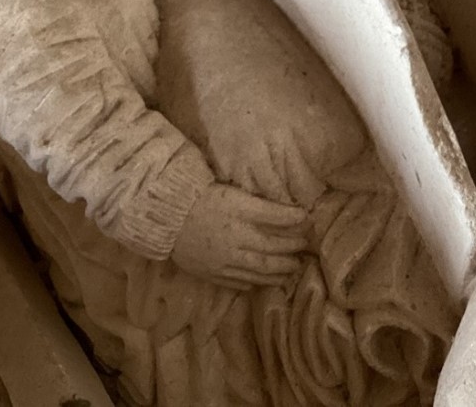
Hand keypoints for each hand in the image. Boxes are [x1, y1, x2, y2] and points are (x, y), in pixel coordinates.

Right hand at [171, 184, 309, 289]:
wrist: (167, 218)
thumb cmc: (203, 199)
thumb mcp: (235, 194)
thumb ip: (262, 205)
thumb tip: (291, 212)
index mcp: (240, 215)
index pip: (276, 219)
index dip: (295, 220)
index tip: (308, 220)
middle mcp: (235, 240)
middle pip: (271, 249)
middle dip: (291, 249)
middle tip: (304, 248)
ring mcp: (223, 261)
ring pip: (258, 270)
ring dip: (279, 271)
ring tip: (291, 269)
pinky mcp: (211, 274)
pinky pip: (238, 282)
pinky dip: (254, 282)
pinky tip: (262, 281)